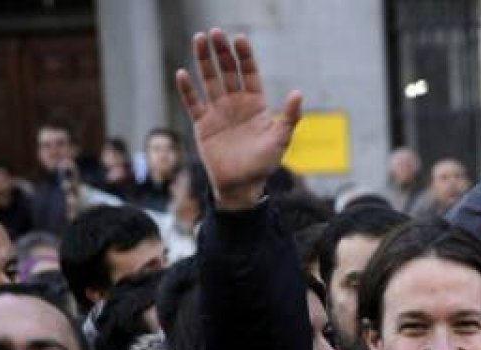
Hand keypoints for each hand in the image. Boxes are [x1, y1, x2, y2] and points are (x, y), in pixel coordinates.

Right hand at [175, 28, 301, 209]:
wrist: (242, 187)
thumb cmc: (264, 164)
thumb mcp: (281, 140)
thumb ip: (290, 117)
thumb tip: (298, 93)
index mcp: (256, 104)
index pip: (249, 74)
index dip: (244, 57)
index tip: (239, 39)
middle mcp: (236, 104)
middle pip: (227, 72)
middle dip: (222, 52)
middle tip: (215, 32)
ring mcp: (218, 113)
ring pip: (209, 81)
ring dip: (204, 61)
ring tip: (199, 39)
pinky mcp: (203, 125)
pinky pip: (193, 103)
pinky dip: (187, 90)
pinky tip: (182, 73)